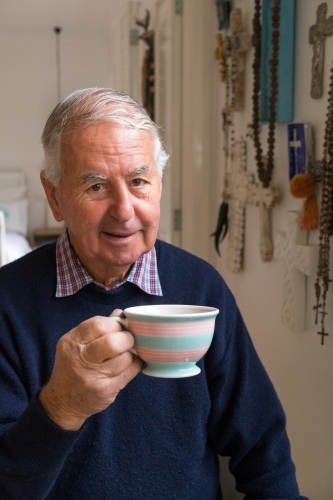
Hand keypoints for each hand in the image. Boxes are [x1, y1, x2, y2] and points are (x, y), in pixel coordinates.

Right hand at [39, 309, 142, 429]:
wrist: (62, 402)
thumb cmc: (72, 367)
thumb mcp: (75, 344)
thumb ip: (96, 328)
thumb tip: (121, 314)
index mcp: (72, 342)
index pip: (98, 324)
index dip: (114, 324)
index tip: (118, 328)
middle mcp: (80, 358)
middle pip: (113, 342)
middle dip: (126, 338)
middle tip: (127, 341)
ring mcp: (93, 376)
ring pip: (125, 357)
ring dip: (130, 354)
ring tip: (125, 355)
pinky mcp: (105, 390)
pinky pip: (130, 372)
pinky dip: (134, 365)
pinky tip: (129, 365)